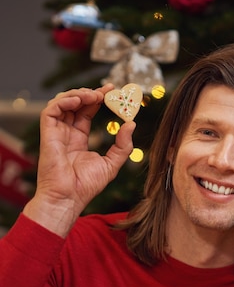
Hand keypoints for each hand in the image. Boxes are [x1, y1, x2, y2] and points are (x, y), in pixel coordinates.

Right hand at [23, 84, 135, 236]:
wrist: (69, 198)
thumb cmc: (87, 185)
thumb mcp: (112, 163)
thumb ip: (123, 145)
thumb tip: (132, 124)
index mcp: (79, 139)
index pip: (87, 112)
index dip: (98, 99)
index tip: (112, 91)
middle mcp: (66, 133)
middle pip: (75, 104)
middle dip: (90, 93)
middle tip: (107, 89)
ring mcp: (56, 133)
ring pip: (61, 103)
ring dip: (78, 94)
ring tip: (95, 94)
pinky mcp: (47, 134)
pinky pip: (50, 111)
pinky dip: (64, 101)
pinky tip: (80, 100)